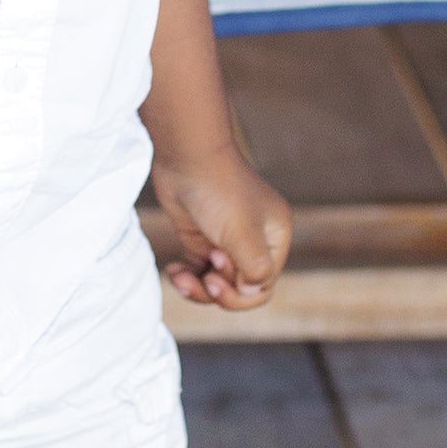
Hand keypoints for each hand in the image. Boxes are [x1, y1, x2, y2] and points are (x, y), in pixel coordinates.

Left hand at [150, 145, 290, 309]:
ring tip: (179, 278)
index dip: (238, 294)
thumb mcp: (243, 233)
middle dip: (217, 290)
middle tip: (204, 278)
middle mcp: (251, 241)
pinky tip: (173, 271)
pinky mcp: (199, 235)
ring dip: (198, 287)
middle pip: (239, 287)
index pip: (261, 285)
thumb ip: (254, 269)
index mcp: (273, 239)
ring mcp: (224, 239)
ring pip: (216, 282)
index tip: (215, 277)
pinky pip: (197, 269)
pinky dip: (186, 276)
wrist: (184, 154)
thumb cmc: (219, 189)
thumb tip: (250, 291)